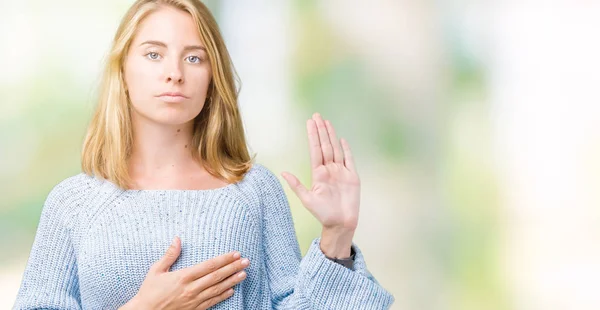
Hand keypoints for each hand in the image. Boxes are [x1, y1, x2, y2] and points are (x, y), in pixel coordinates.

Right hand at [119, 236, 249, 309]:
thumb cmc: (149, 291)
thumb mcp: (156, 270)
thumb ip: (169, 255)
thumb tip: (177, 238)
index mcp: (183, 277)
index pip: (209, 266)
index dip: (224, 259)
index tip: (235, 253)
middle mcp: (191, 289)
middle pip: (217, 276)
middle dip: (233, 268)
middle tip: (246, 261)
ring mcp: (193, 301)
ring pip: (217, 289)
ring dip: (232, 281)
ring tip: (244, 274)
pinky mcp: (194, 309)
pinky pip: (212, 302)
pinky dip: (223, 296)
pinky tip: (232, 290)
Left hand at [281, 113, 359, 256]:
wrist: (341, 224)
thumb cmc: (323, 214)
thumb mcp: (307, 199)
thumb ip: (296, 185)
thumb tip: (283, 173)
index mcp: (318, 173)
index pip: (315, 150)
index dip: (313, 136)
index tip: (310, 123)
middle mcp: (330, 169)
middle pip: (325, 146)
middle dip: (321, 130)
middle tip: (317, 115)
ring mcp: (341, 172)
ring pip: (336, 149)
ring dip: (331, 135)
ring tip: (327, 122)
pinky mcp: (352, 177)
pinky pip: (350, 160)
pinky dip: (346, 149)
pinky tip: (342, 139)